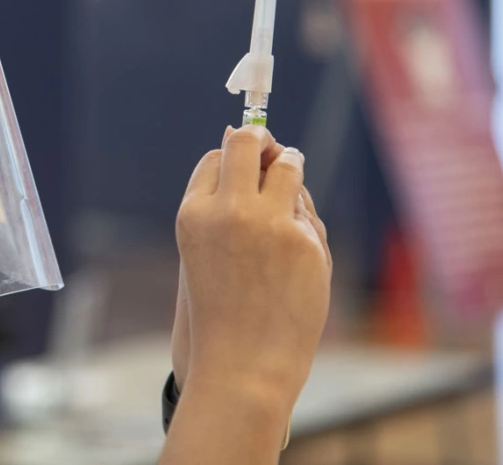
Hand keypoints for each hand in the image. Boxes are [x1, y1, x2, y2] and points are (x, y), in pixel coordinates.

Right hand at [171, 125, 330, 415]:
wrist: (242, 365)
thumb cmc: (220, 310)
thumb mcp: (202, 250)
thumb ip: (219, 201)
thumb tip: (239, 137)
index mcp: (194, 213)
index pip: (217, 157)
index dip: (236, 157)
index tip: (249, 164)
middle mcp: (228, 210)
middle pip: (248, 142)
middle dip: (263, 139)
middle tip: (274, 150)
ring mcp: (269, 223)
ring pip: (289, 165)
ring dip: (292, 166)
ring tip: (290, 195)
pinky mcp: (304, 240)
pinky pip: (308, 212)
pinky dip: (304, 225)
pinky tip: (293, 257)